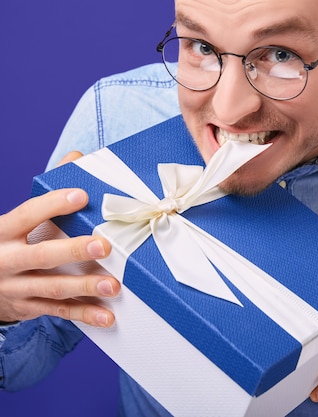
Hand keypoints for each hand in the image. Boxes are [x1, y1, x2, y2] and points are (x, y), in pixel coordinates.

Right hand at [0, 152, 119, 326]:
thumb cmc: (8, 242)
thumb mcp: (17, 220)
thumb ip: (48, 191)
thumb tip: (77, 157)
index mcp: (3, 232)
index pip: (26, 214)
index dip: (52, 205)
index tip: (81, 195)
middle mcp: (6, 260)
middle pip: (41, 255)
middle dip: (73, 251)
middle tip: (104, 245)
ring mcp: (15, 287)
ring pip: (52, 288)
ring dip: (84, 287)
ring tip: (114, 285)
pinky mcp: (27, 308)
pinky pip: (58, 312)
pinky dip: (83, 315)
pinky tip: (107, 316)